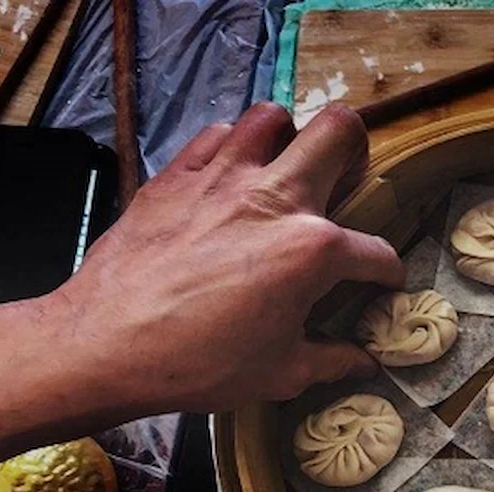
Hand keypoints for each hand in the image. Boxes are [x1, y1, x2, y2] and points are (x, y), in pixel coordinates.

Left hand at [52, 102, 402, 411]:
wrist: (106, 344)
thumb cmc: (199, 364)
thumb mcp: (280, 372)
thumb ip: (331, 359)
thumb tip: (363, 361)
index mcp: (312, 251)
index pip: (374, 252)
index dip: (387, 272)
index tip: (382, 281)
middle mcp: (276, 199)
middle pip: (339, 132)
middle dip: (357, 152)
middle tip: (346, 183)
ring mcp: (223, 178)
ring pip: (274, 117)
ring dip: (288, 139)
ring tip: (283, 170)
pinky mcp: (178, 175)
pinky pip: (217, 134)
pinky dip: (232, 148)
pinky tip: (229, 178)